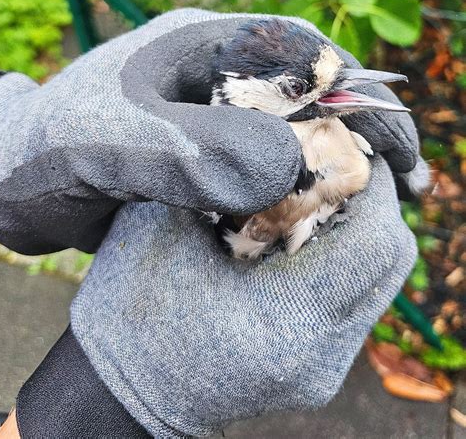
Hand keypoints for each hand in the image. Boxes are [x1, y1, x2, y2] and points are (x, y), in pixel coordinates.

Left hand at [0, 9, 425, 254]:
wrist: (10, 183)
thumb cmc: (49, 152)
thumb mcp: (112, 144)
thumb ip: (192, 153)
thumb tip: (287, 167)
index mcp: (203, 51)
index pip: (300, 60)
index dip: (356, 97)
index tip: (393, 145)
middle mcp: (217, 82)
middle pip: (307, 100)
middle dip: (359, 137)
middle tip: (405, 184)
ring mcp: (213, 123)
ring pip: (290, 142)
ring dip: (332, 173)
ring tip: (374, 209)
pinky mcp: (205, 163)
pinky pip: (264, 178)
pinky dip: (294, 199)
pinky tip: (313, 225)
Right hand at [70, 154, 415, 436]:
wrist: (125, 383)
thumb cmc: (130, 310)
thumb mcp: (164, 232)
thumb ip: (226, 182)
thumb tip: (272, 133)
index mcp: (284, 322)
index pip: (373, 242)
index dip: (372, 183)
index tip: (346, 143)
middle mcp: (319, 355)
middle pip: (390, 260)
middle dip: (371, 201)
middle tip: (332, 163)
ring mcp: (323, 366)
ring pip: (378, 279)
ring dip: (357, 228)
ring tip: (317, 196)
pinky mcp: (318, 365)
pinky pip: (355, 298)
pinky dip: (341, 257)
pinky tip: (303, 236)